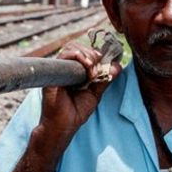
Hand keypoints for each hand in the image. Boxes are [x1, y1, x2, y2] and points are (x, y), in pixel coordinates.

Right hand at [30, 41, 121, 159]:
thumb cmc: (76, 112)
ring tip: (92, 69)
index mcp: (75, 71)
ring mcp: (59, 70)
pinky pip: (63, 56)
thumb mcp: (95, 94)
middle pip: (78, 46)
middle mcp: (66, 68)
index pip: (84, 52)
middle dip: (92, 54)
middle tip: (98, 68)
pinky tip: (86, 67)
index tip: (104, 63)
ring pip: (71, 47)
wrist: (63, 125)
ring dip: (86, 55)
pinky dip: (76, 56)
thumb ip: (104, 80)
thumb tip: (117, 66)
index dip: (96, 53)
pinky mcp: (53, 73)